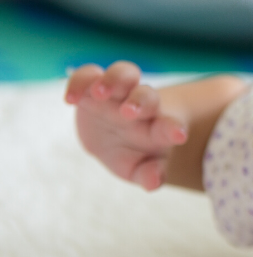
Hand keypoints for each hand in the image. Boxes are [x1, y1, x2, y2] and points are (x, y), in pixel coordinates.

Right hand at [64, 61, 187, 190]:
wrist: (114, 138)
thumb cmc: (135, 154)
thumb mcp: (141, 169)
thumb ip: (150, 175)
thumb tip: (153, 183)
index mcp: (158, 127)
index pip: (171, 125)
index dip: (175, 129)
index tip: (178, 136)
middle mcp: (141, 106)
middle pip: (147, 94)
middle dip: (140, 100)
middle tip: (129, 112)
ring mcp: (118, 94)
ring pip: (123, 73)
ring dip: (115, 79)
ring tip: (100, 92)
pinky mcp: (92, 88)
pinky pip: (88, 76)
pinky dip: (80, 81)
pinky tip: (71, 99)